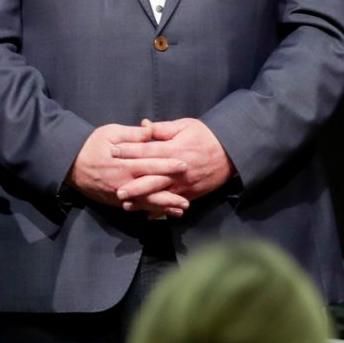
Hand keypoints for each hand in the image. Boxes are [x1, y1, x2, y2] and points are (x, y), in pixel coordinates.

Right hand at [69, 123, 186, 210]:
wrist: (69, 164)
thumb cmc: (92, 144)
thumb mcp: (111, 133)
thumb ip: (133, 134)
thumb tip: (150, 129)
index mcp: (124, 163)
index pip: (150, 164)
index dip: (168, 165)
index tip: (185, 166)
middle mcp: (123, 181)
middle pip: (151, 190)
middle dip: (170, 195)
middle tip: (188, 199)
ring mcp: (119, 194)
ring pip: (145, 203)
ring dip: (163, 207)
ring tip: (180, 210)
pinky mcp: (115, 201)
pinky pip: (135, 207)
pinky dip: (150, 211)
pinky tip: (162, 214)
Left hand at [112, 117, 232, 214]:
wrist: (231, 153)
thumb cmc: (206, 136)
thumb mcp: (185, 126)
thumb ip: (163, 129)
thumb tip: (143, 126)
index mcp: (175, 150)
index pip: (147, 151)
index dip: (129, 151)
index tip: (112, 151)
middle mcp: (178, 170)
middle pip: (152, 178)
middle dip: (134, 185)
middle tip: (116, 190)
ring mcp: (185, 184)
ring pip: (161, 194)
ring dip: (144, 201)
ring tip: (126, 205)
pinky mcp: (191, 193)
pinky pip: (174, 203)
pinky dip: (161, 210)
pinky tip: (148, 216)